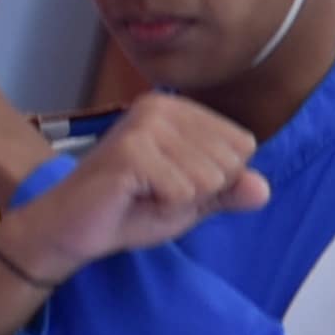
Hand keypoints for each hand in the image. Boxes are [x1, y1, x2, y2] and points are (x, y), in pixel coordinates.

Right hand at [0, 94, 263, 286]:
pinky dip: (164, 208)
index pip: (243, 146)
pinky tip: (133, 200)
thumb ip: (230, 191)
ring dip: (179, 202)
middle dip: (199, 192)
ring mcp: (144, 125)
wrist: (72, 229)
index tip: (175, 184)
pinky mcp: (131, 152)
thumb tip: (263, 189)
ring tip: (144, 196)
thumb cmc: (130, 209)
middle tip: (156, 193)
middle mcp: (161, 106)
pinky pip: (184, 192)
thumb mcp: (193, 200)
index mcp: (179, 109)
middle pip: (230, 162)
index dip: (216, 180)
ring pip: (209, 178)